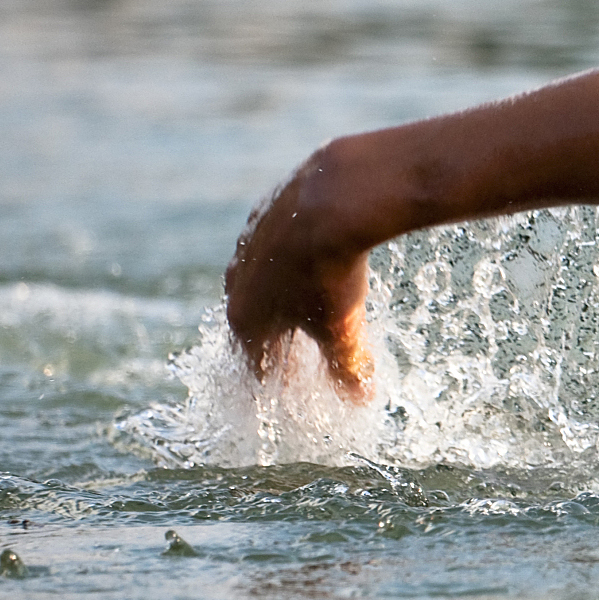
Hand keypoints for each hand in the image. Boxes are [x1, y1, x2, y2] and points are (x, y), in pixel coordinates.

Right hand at [223, 162, 375, 398]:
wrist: (331, 200)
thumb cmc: (331, 274)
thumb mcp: (342, 328)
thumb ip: (348, 367)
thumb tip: (362, 398)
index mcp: (244, 318)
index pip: (253, 363)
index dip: (273, 380)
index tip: (288, 389)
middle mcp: (236, 281)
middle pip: (253, 320)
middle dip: (276, 338)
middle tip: (298, 349)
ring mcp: (246, 244)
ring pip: (260, 277)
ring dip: (281, 293)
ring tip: (305, 301)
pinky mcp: (265, 211)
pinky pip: (275, 241)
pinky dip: (291, 254)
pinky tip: (312, 253)